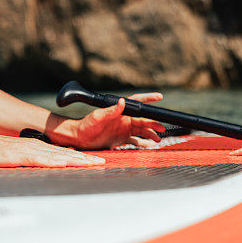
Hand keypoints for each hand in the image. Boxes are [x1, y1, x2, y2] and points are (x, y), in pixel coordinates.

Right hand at [0, 132, 104, 167]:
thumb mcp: (21, 157)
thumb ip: (36, 160)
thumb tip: (51, 164)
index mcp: (40, 149)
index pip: (66, 154)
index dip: (82, 158)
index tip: (97, 161)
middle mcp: (40, 147)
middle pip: (68, 154)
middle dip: (86, 159)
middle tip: (103, 161)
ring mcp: (32, 150)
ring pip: (60, 156)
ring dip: (77, 160)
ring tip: (92, 163)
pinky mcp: (22, 155)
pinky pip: (42, 159)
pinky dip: (55, 162)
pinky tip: (66, 164)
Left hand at [50, 93, 165, 149]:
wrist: (79, 138)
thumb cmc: (86, 125)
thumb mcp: (98, 116)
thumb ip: (111, 110)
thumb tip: (122, 101)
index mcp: (120, 112)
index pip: (137, 102)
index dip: (148, 99)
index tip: (159, 96)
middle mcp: (124, 119)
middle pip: (143, 119)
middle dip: (154, 123)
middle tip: (162, 128)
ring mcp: (123, 129)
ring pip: (141, 131)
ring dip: (150, 134)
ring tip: (157, 139)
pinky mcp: (121, 139)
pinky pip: (135, 141)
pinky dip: (143, 143)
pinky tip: (149, 145)